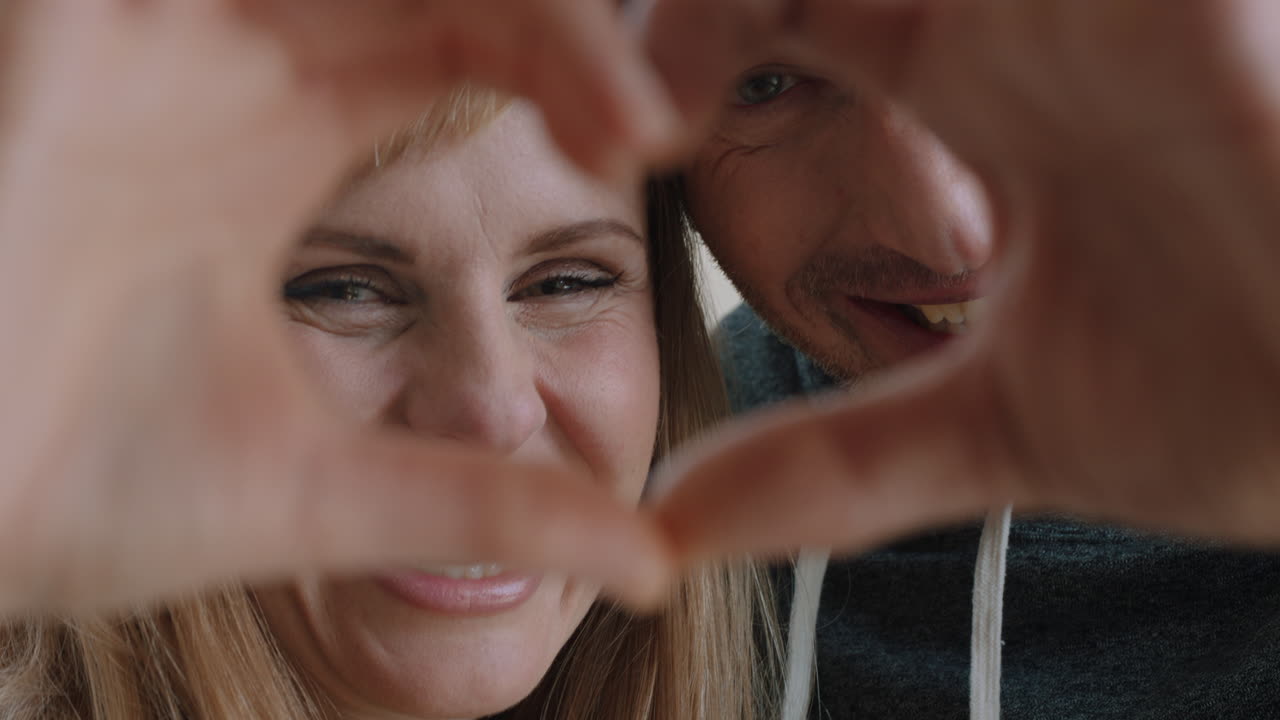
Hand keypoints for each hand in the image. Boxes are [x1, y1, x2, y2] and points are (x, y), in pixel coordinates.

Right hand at [0, 0, 677, 614]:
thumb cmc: (79, 495)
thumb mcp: (323, 490)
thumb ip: (484, 505)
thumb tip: (648, 564)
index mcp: (286, 149)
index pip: (464, 46)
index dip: (566, 70)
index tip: (643, 150)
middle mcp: (227, 70)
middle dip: (549, 21)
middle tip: (640, 117)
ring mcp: (147, 33)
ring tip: (599, 85)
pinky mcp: (61, 19)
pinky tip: (475, 18)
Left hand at [645, 0, 1279, 558]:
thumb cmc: (1240, 389)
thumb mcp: (1003, 428)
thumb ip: (836, 461)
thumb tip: (674, 523)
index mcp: (965, 77)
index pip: (764, 7)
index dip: (663, 54)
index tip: (601, 153)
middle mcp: (1009, 2)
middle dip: (684, 4)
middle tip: (606, 107)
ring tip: (663, 87)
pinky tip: (759, 38)